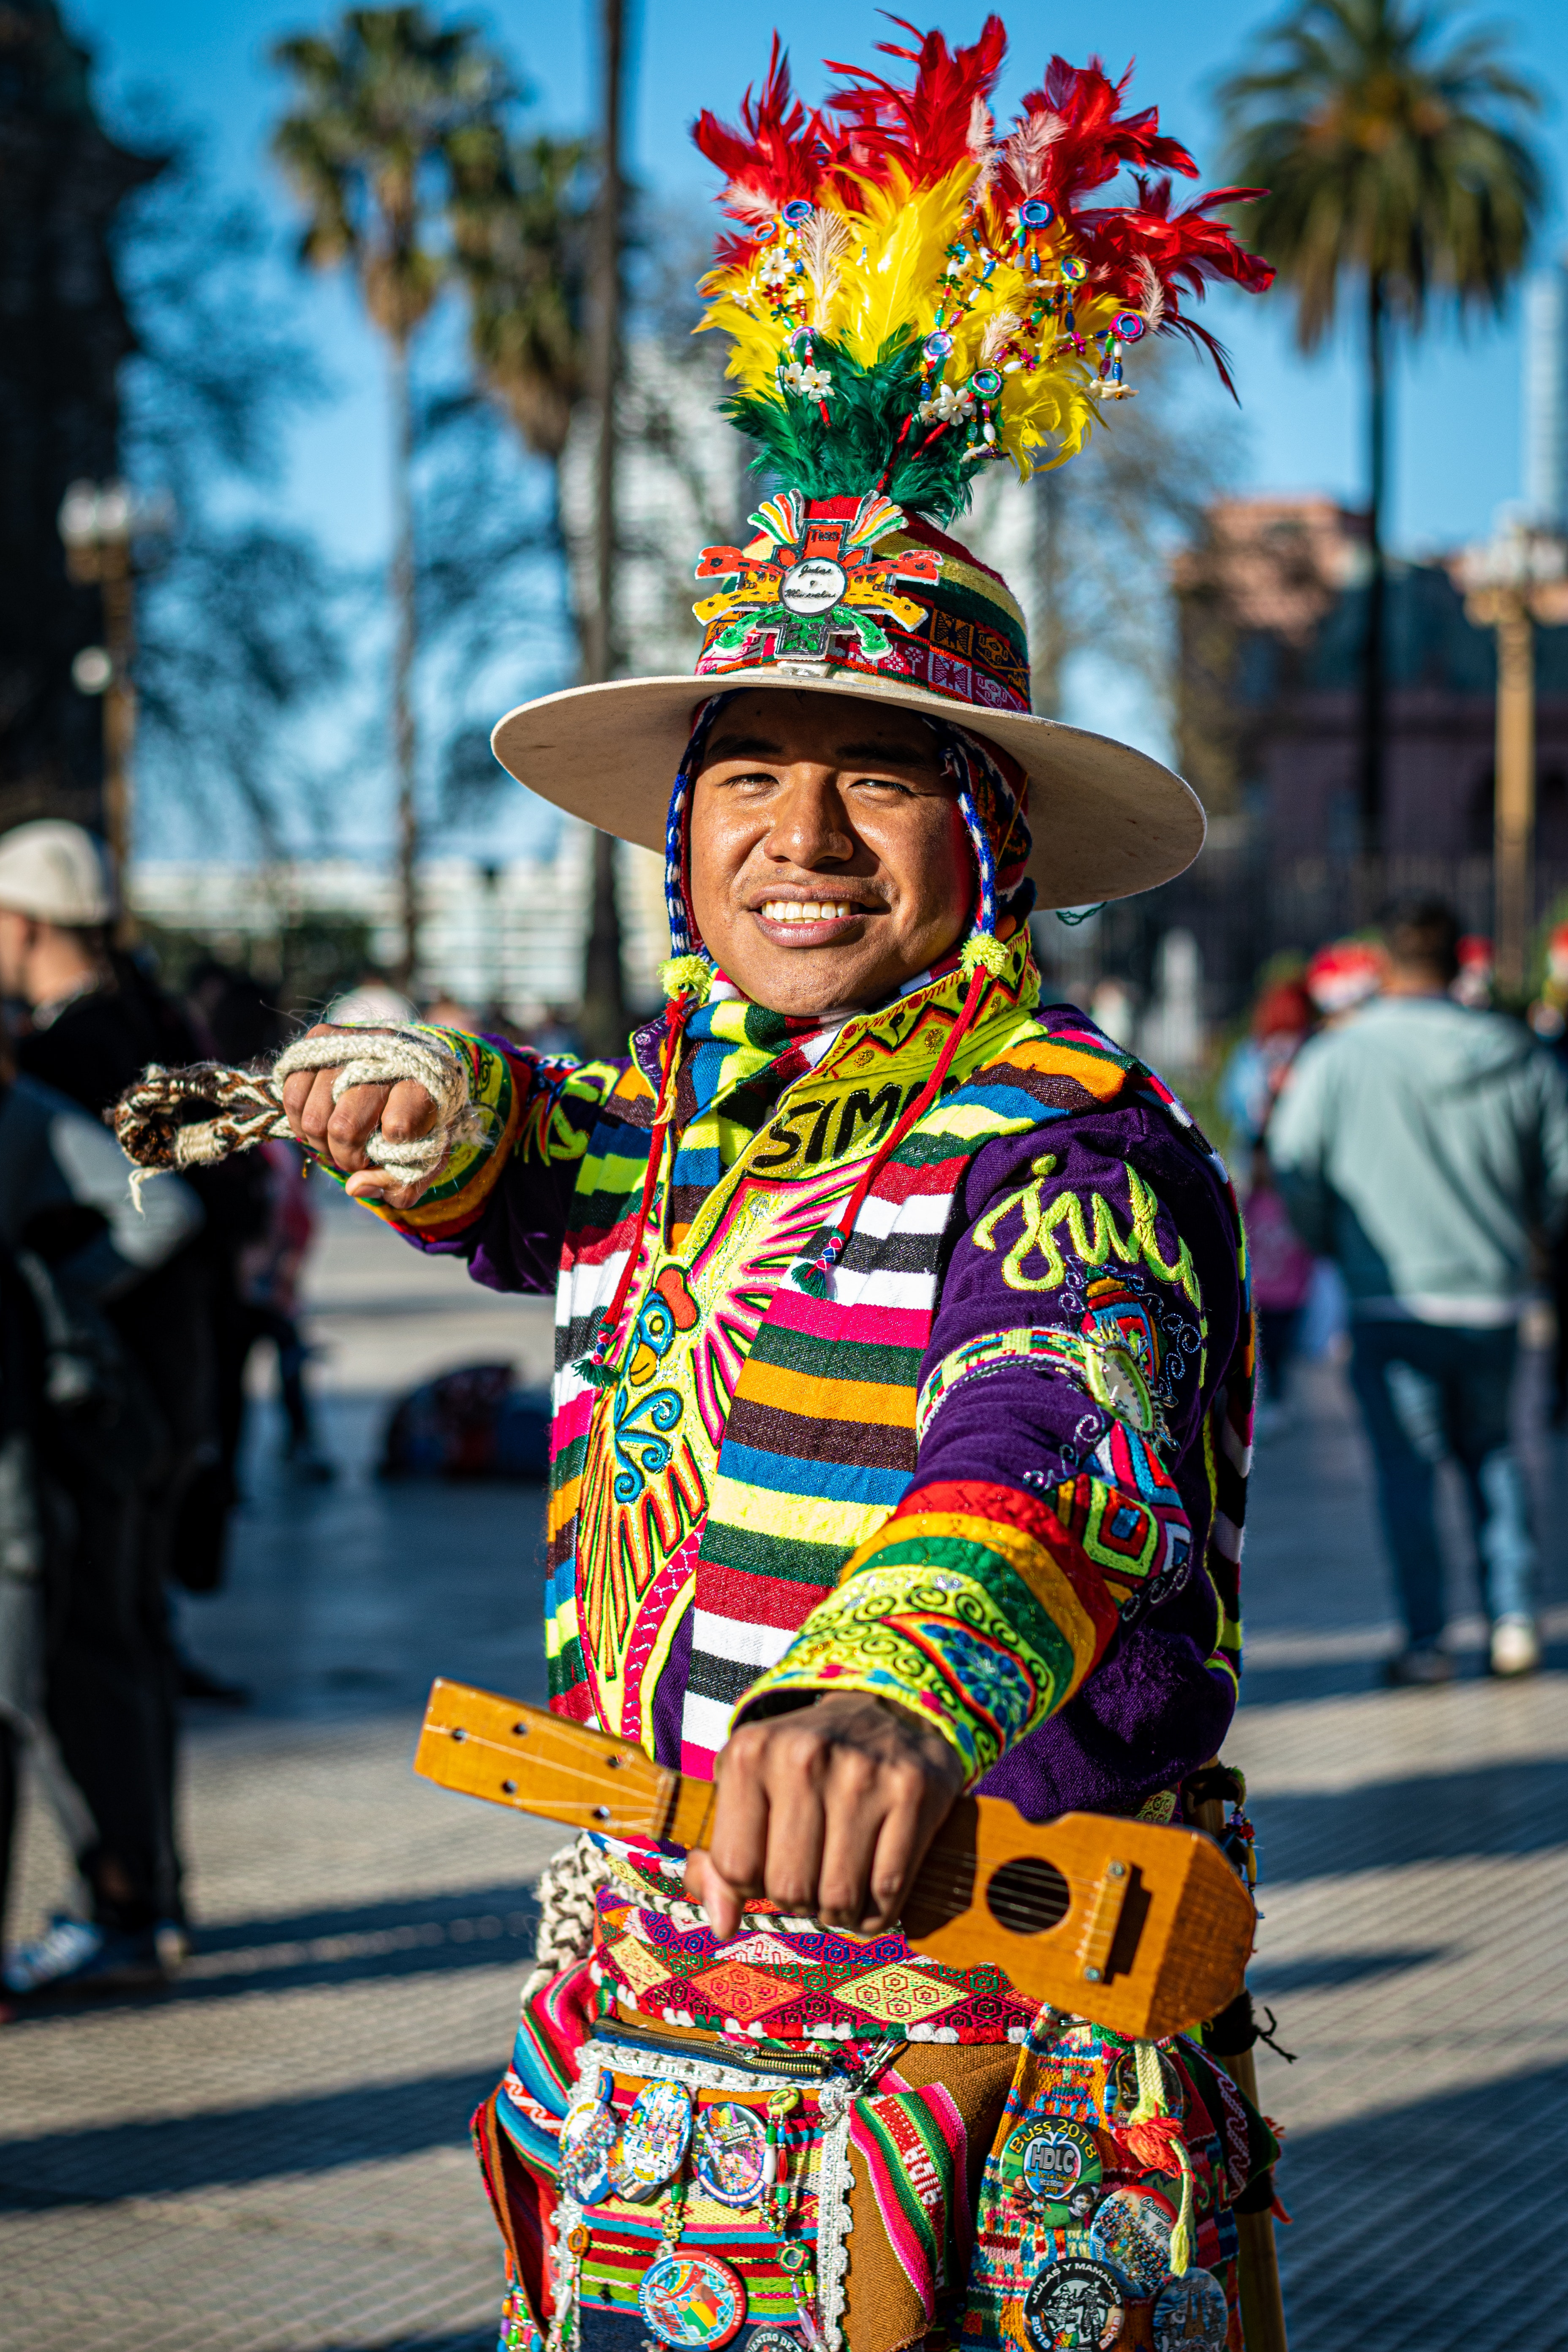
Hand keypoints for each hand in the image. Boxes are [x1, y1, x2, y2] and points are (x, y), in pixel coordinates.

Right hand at [279, 1023, 438, 1213]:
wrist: (416, 1063)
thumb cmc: (421, 1119)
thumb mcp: (427, 1159)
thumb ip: (402, 1185)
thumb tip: (354, 1187)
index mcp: (425, 1086)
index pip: (398, 1128)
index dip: (386, 1153)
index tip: (388, 1153)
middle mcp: (388, 1058)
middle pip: (346, 1126)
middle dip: (347, 1156)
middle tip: (356, 1158)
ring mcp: (352, 1044)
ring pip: (315, 1115)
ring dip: (321, 1142)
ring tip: (338, 1140)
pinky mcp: (322, 1037)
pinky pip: (293, 1093)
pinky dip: (300, 1120)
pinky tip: (320, 1122)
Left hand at [683, 1693, 964, 1940]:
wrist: (884, 1712)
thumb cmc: (803, 1764)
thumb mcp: (749, 1789)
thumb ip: (720, 1861)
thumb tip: (723, 1925)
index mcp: (751, 1753)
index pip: (736, 1868)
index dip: (752, 1885)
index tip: (770, 1867)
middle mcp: (804, 1756)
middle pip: (789, 1889)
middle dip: (799, 1900)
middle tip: (811, 1878)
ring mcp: (863, 1773)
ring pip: (839, 1898)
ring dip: (839, 1911)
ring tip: (840, 1887)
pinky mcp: (912, 1791)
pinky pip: (888, 1891)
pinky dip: (877, 1910)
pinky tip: (871, 1891)